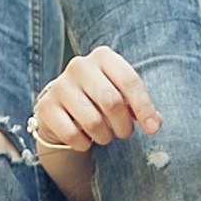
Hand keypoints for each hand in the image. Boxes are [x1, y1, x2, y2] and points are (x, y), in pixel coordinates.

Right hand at [30, 45, 162, 149]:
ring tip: (104, 135)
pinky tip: (84, 138)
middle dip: (123, 126)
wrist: (63, 110)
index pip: (130, 81)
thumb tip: (155, 123)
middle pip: (112, 102)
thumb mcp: (123, 97)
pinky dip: (84, 144)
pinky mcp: (46, 107)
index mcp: (104, 57)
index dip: (144, 108)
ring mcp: (60, 85)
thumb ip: (141, 108)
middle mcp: (80, 66)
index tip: (153, 129)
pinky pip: (73, 135)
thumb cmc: (101, 101)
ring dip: (104, 137)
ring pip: (93, 121)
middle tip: (124, 133)